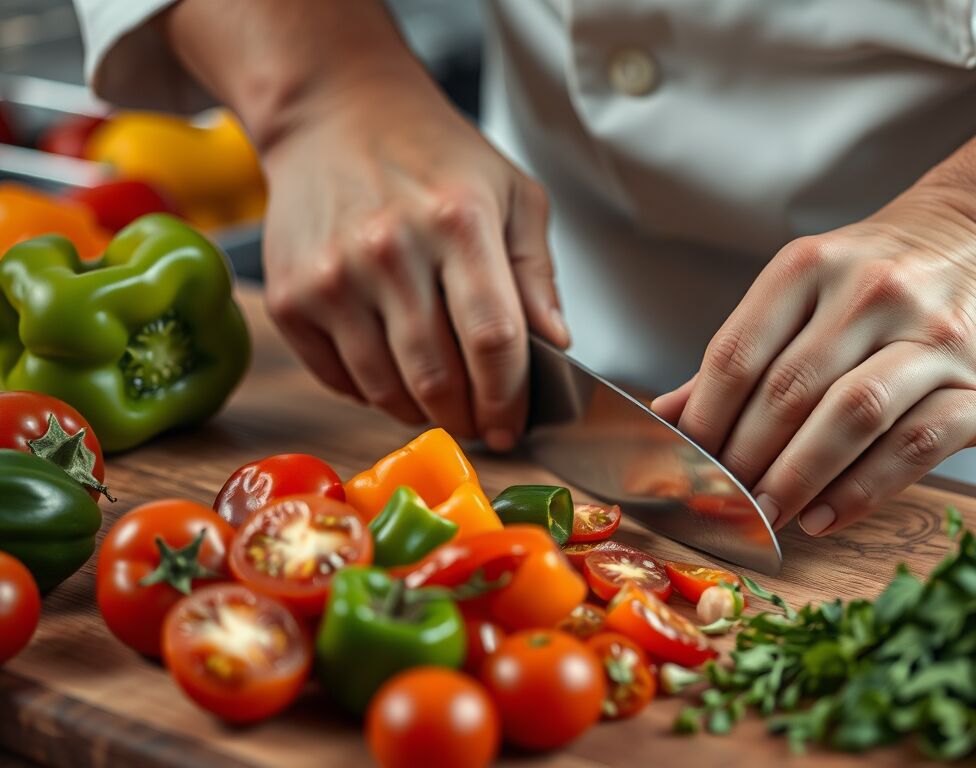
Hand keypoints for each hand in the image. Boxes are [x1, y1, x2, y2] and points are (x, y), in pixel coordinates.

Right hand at [259, 81, 567, 448]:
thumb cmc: (433, 154)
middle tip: (482, 424)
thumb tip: (555, 345)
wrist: (334, 114)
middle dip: (468, 418)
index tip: (514, 423)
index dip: (509, 397)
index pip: (493, 339)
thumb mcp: (513, 194)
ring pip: (386, 390)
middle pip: (438, 378)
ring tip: (442, 402)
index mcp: (458, 222)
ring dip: (422, 413)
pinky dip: (373, 392)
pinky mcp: (290, 297)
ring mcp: (331, 277)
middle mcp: (389, 250)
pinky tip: (393, 371)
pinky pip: (339, 380)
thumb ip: (537, 275)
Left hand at [654, 94, 975, 535]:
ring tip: (765, 518)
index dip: (703, 421)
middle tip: (720, 504)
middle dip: (743, 461)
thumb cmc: (896, 268)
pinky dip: (859, 491)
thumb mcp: (812, 283)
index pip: (737, 354)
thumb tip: (671, 413)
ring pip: (848, 417)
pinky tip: (823, 517)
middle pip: (786, 392)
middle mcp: (872, 293)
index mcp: (814, 265)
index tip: (684, 466)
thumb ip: (747, 348)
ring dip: (795, 479)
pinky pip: (912, 447)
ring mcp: (933, 338)